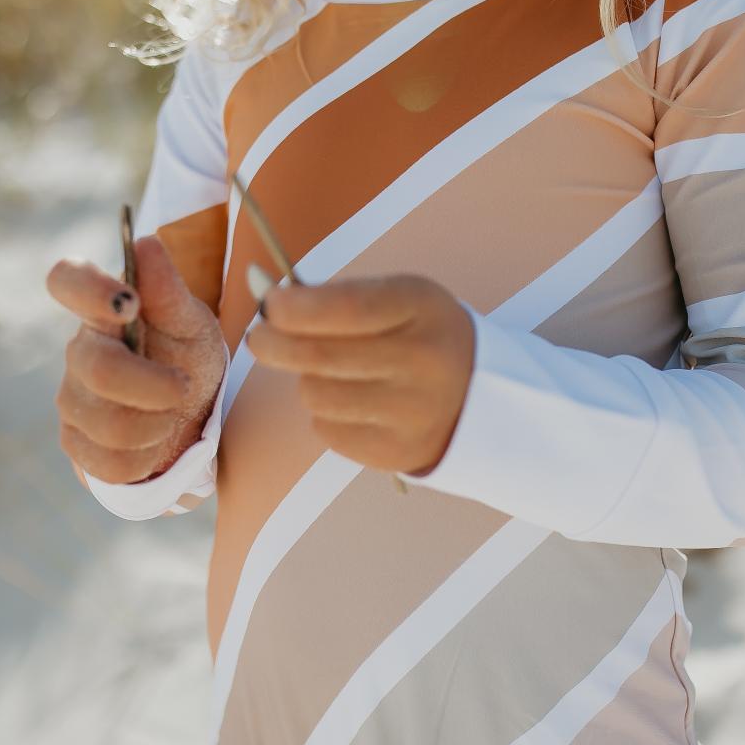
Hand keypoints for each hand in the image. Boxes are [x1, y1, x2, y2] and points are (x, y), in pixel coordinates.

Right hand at [46, 234, 226, 485]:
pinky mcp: (76, 445)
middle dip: (154, 386)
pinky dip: (146, 457)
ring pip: (110, 424)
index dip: (89, 289)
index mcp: (103, 310)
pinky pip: (110, 462)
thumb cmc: (186, 356)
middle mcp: (79, 351)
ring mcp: (72, 401)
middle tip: (184, 386)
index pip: (67, 280)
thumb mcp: (192, 323)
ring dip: (158, 424)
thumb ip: (170, 291)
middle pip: (100, 370)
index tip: (129, 302)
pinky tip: (154, 441)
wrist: (192, 415)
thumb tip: (146, 243)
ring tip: (172, 413)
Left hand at [243, 273, 474, 476]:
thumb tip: (263, 292)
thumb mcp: (399, 299)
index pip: (346, 308)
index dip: (293, 307)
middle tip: (261, 336)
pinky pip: (327, 430)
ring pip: (315, 395)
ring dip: (307, 380)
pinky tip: (355, 404)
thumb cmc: (419, 336)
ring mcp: (410, 413)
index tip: (269, 302)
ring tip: (331, 373)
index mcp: (422, 309)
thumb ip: (335, 296)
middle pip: (319, 356)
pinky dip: (327, 414)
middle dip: (272, 343)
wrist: (482, 399)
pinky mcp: (395, 452)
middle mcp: (421, 362)